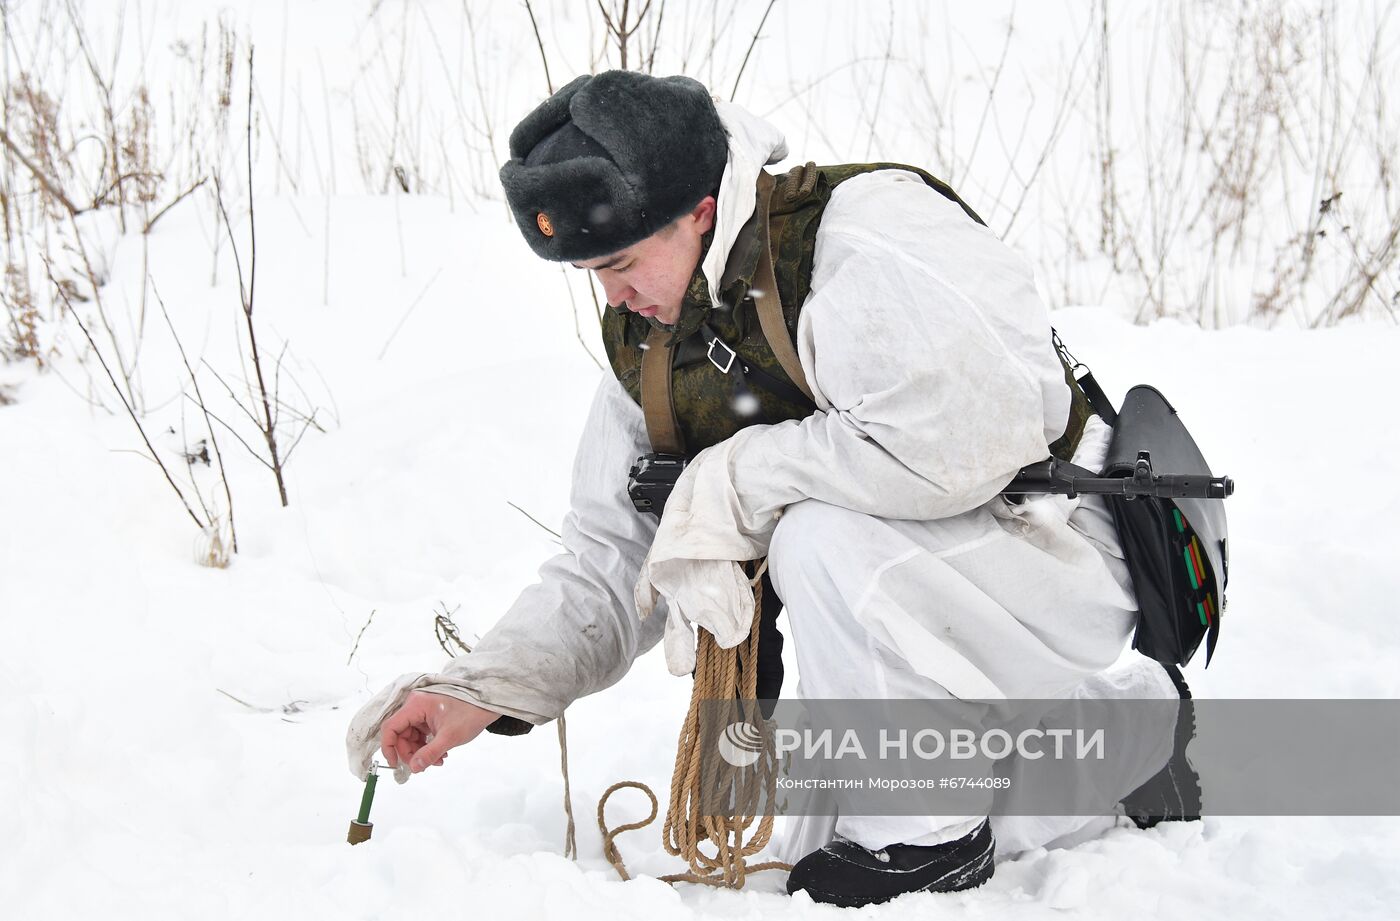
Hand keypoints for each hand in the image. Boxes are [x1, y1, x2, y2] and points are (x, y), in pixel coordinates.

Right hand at [379, 691, 498, 773]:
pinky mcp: (430, 716)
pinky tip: (441, 755)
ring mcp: (423, 710)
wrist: (489, 705)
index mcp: (416, 705)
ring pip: (411, 737)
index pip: (391, 727)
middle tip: (424, 766)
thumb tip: (413, 768)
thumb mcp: (449, 737)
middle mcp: (416, 705)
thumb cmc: (470, 714)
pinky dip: (428, 746)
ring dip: (421, 752)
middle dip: (411, 753)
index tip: (395, 764)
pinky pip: (421, 734)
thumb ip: (429, 753)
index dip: (389, 748)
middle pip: (401, 734)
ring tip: (438, 761)